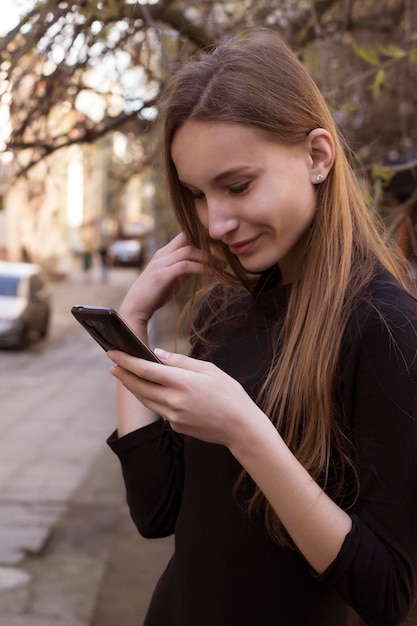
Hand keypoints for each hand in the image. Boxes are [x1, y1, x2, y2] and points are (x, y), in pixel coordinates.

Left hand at [107, 348, 265, 447]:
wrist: (240, 427)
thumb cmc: (230, 395)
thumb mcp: (209, 370)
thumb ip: (182, 362)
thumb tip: (157, 354)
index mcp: (182, 383)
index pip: (145, 369)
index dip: (126, 360)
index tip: (113, 353)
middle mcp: (173, 401)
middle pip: (138, 386)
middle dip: (123, 374)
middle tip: (112, 364)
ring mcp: (173, 416)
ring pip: (144, 399)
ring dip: (132, 387)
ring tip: (124, 376)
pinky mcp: (175, 426)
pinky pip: (157, 409)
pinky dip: (149, 397)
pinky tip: (147, 390)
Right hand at [118, 233, 223, 334]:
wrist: (135, 308)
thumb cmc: (154, 294)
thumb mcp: (172, 278)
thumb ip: (184, 270)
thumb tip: (202, 267)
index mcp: (164, 253)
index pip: (184, 236)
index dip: (202, 238)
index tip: (219, 246)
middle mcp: (162, 254)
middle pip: (187, 238)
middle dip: (208, 243)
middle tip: (225, 253)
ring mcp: (161, 264)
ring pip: (188, 251)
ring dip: (208, 257)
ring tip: (222, 265)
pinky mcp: (162, 275)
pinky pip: (185, 266)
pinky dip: (201, 268)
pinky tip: (211, 273)